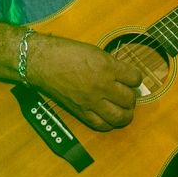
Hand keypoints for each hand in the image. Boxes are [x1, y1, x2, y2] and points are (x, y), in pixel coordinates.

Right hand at [27, 34, 143, 130]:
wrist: (42, 62)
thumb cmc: (66, 52)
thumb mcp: (94, 51)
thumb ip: (111, 65)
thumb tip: (124, 76)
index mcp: (107, 67)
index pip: (135, 78)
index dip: (135, 78)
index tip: (131, 78)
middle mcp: (102, 85)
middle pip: (130, 99)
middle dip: (131, 97)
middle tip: (126, 94)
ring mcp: (91, 101)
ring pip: (120, 117)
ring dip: (125, 114)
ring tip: (123, 110)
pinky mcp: (81, 111)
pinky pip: (101, 125)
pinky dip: (109, 123)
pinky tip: (109, 118)